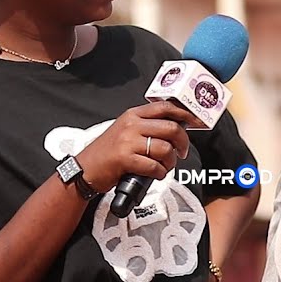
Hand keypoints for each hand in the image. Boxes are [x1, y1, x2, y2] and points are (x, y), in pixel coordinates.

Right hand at [76, 102, 194, 189]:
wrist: (84, 169)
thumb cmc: (106, 153)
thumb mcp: (125, 131)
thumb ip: (146, 127)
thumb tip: (174, 129)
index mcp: (133, 115)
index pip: (165, 107)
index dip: (185, 114)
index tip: (196, 122)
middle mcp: (131, 125)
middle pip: (171, 128)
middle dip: (182, 143)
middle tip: (181, 152)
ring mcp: (127, 141)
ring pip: (165, 148)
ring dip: (170, 162)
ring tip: (164, 167)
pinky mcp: (125, 159)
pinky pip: (154, 166)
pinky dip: (159, 173)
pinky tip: (154, 174)